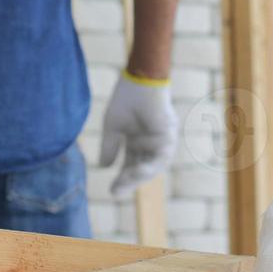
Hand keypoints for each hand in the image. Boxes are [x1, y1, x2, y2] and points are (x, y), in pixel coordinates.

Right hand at [97, 70, 176, 195]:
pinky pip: (163, 154)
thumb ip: (110, 147)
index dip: (122, 179)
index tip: (112, 191)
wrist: (140, 80)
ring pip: (154, 165)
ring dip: (141, 175)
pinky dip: (152, 163)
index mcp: (136, 141)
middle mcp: (150, 143)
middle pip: (141, 168)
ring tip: (126, 181)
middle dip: (129, 181)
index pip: (130, 165)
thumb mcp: (113, 127)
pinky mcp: (169, 134)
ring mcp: (161, 139)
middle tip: (116, 192)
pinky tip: (140, 170)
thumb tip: (103, 167)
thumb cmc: (126, 99)